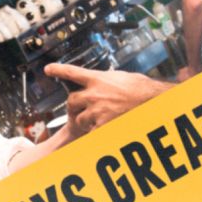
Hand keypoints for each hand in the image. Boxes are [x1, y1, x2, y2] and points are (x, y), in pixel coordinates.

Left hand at [44, 61, 168, 133]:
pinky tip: (103, 128)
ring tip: (96, 120)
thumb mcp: (122, 77)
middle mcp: (93, 94)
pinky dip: (95, 132)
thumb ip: (108, 79)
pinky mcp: (101, 125)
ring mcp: (96, 110)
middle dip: (73, 106)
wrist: (152, 101)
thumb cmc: (142, 89)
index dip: (57, 70)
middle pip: (70, 100)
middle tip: (80, 108)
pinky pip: (90, 131)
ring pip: (78, 119)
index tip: (48, 69)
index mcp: (98, 79)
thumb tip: (105, 79)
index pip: (71, 72)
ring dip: (84, 120)